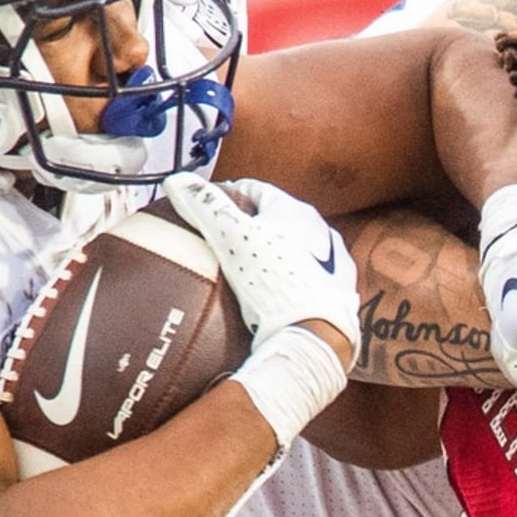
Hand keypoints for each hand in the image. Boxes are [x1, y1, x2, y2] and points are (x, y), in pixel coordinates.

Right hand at [163, 172, 359, 447]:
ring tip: (246, 274)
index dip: (229, 195)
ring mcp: (334, 265)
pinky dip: (289, 284)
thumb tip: (178, 180)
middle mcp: (321, 232)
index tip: (209, 208)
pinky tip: (273, 301)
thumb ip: (204, 206)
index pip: (255, 191)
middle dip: (250, 227)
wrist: (314, 336)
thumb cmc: (273, 284)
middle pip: (277, 221)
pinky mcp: (338, 295)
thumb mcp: (230, 239)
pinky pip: (306, 282)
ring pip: (295, 251)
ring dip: (272, 256)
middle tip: (223, 242)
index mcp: (295, 211)